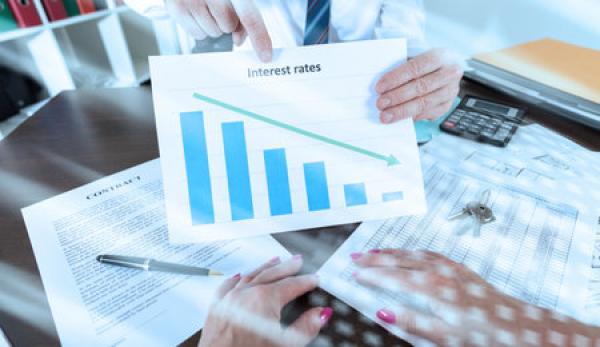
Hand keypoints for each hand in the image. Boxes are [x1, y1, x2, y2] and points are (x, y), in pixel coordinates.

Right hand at [165, 0, 272, 61]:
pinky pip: (198, 34)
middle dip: (225, 21)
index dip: (259, 37)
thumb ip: (243, 16)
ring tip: (204, 7)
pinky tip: (194, 11)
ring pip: (213, 32)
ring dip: (211, 25)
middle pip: (229, 26)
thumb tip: (238, 40)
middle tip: (216, 7)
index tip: (265, 56)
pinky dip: (198, 28)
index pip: (249, 16)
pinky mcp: (176, 7)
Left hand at [198, 255, 331, 346]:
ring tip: (274, 261)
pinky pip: (227, 286)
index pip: (292, 285)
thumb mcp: (286, 345)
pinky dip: (236, 279)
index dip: (306, 282)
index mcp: (265, 300)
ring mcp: (229, 299)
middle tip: (297, 261)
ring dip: (264, 268)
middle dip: (286, 267)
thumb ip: (306, 327)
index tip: (314, 279)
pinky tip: (239, 276)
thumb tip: (320, 314)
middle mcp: (245, 294)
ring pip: (250, 276)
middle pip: (271, 274)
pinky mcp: (216, 308)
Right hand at [352, 249, 597, 345]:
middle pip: (400, 261)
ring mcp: (451, 268)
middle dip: (375, 258)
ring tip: (373, 251)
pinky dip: (412, 250)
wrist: (519, 325)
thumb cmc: (482, 335)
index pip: (393, 278)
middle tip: (355, 257)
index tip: (353, 273)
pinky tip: (409, 253)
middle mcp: (440, 273)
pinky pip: (429, 253)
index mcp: (432, 290)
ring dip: (391, 252)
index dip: (371, 275)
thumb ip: (412, 323)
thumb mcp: (444, 338)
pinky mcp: (460, 269)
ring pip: (413, 253)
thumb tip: (382, 312)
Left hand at [375, 49, 462, 122]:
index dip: (396, 78)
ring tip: (386, 115)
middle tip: (380, 104)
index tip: (379, 87)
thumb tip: (382, 85)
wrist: (447, 69)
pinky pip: (429, 114)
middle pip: (421, 87)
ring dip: (402, 110)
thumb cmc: (425, 63)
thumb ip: (400, 66)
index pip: (416, 67)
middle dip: (397, 97)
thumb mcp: (415, 57)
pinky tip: (400, 119)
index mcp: (440, 56)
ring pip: (425, 103)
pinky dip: (413, 117)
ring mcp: (450, 91)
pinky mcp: (447, 105)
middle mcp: (449, 74)